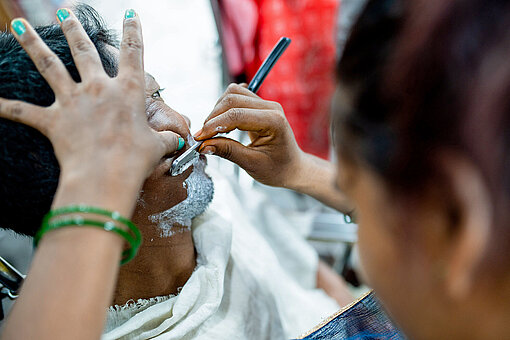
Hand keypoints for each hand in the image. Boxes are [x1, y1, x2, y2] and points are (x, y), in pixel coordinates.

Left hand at [0, 11, 180, 192]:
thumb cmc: (135, 160)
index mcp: (128, 91)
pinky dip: (6, 105)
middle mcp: (99, 88)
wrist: (105, 175)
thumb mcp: (156, 148)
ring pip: (49, 65)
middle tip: (65, 12)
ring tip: (21, 25)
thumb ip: (166, 139)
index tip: (130, 12)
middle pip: (84, 50)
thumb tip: (178, 141)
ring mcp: (73, 101)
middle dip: (74, 28)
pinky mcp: (53, 120)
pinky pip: (23, 111)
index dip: (133, 31)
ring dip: (34, 44)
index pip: (133, 53)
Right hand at [195, 83, 303, 187]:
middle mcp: (271, 107)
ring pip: (233, 94)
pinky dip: (225, 107)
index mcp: (273, 121)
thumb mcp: (251, 164)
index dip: (213, 126)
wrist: (292, 167)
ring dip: (218, 110)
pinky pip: (238, 96)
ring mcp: (266, 104)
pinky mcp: (260, 105)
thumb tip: (203, 145)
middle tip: (203, 137)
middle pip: (232, 99)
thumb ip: (228, 151)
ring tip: (213, 131)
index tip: (199, 139)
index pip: (236, 115)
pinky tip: (222, 122)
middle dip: (213, 117)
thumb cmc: (277, 169)